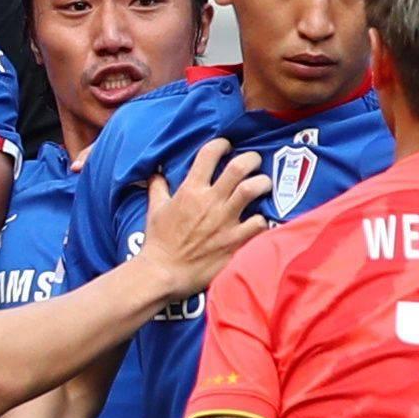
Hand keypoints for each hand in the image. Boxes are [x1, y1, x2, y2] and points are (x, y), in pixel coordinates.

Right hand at [137, 141, 270, 295]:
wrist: (164, 273)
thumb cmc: (158, 242)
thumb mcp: (154, 209)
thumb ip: (158, 188)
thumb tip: (156, 173)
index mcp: (191, 190)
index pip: (209, 154)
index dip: (221, 144)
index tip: (226, 146)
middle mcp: (211, 201)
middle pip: (239, 166)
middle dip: (251, 158)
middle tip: (253, 161)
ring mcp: (226, 221)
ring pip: (253, 189)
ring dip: (262, 183)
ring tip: (264, 185)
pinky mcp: (235, 241)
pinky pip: (259, 223)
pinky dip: (264, 219)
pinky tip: (262, 219)